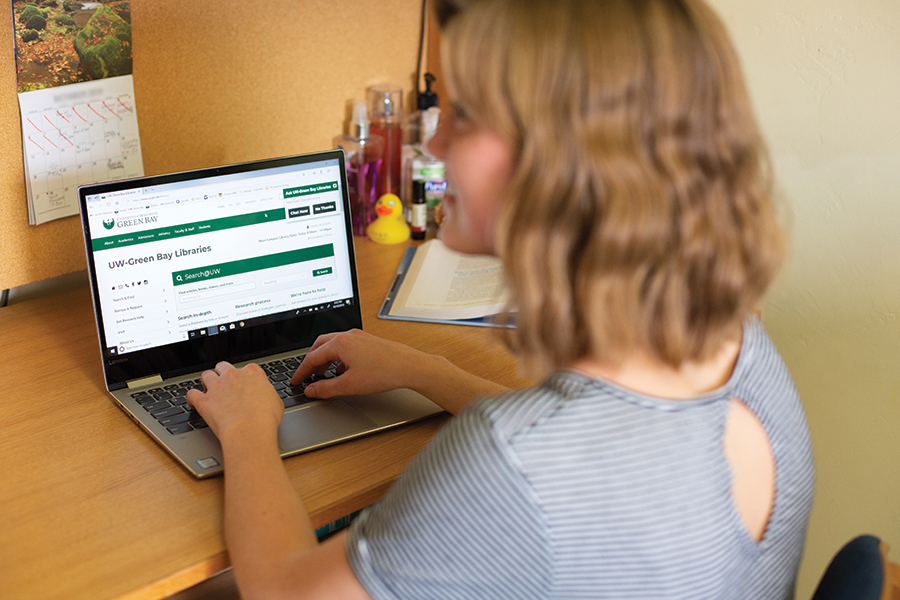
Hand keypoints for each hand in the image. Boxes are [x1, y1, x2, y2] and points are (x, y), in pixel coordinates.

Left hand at [187, 361, 283, 441]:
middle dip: (223, 373)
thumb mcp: (276, 401)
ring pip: (206, 375)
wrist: (250, 429)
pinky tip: (193, 403)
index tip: (246, 385)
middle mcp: (232, 375)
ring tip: (208, 389)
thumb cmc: (266, 418)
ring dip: (207, 381)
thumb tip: (265, 397)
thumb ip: (267, 394)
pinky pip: (191, 394)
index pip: (246, 368)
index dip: (245, 377)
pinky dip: (191, 398)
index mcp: (252, 373)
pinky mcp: (204, 401)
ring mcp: (216, 387)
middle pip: (223, 366)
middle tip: (225, 383)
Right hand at [290, 329, 427, 398]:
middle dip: (311, 361)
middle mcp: (348, 335)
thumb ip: (326, 388)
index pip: (312, 357)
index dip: (301, 371)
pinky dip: (338, 357)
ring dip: (325, 359)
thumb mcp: (349, 385)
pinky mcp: (368, 341)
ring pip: (333, 345)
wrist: (409, 367)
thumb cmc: (384, 372)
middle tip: (306, 376)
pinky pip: (346, 346)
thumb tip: (311, 390)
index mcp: (340, 343)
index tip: (295, 381)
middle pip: (320, 346)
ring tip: (322, 375)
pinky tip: (342, 370)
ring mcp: (359, 336)